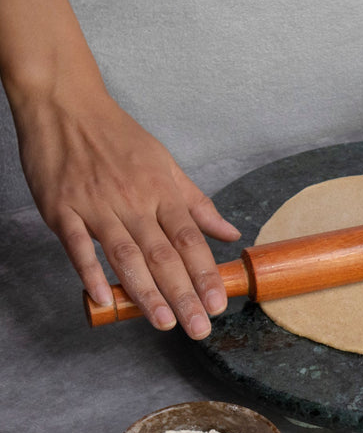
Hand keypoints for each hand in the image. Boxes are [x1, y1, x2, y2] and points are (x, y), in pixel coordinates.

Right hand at [15, 90, 240, 338]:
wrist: (66, 105)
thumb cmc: (119, 137)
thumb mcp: (167, 164)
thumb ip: (198, 204)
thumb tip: (229, 232)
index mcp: (162, 191)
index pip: (190, 239)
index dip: (206, 274)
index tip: (218, 303)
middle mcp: (134, 201)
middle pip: (164, 255)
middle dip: (183, 294)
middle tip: (198, 327)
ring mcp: (97, 205)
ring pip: (126, 255)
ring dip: (145, 291)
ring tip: (163, 322)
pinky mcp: (63, 209)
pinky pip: (78, 245)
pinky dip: (89, 271)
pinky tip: (103, 298)